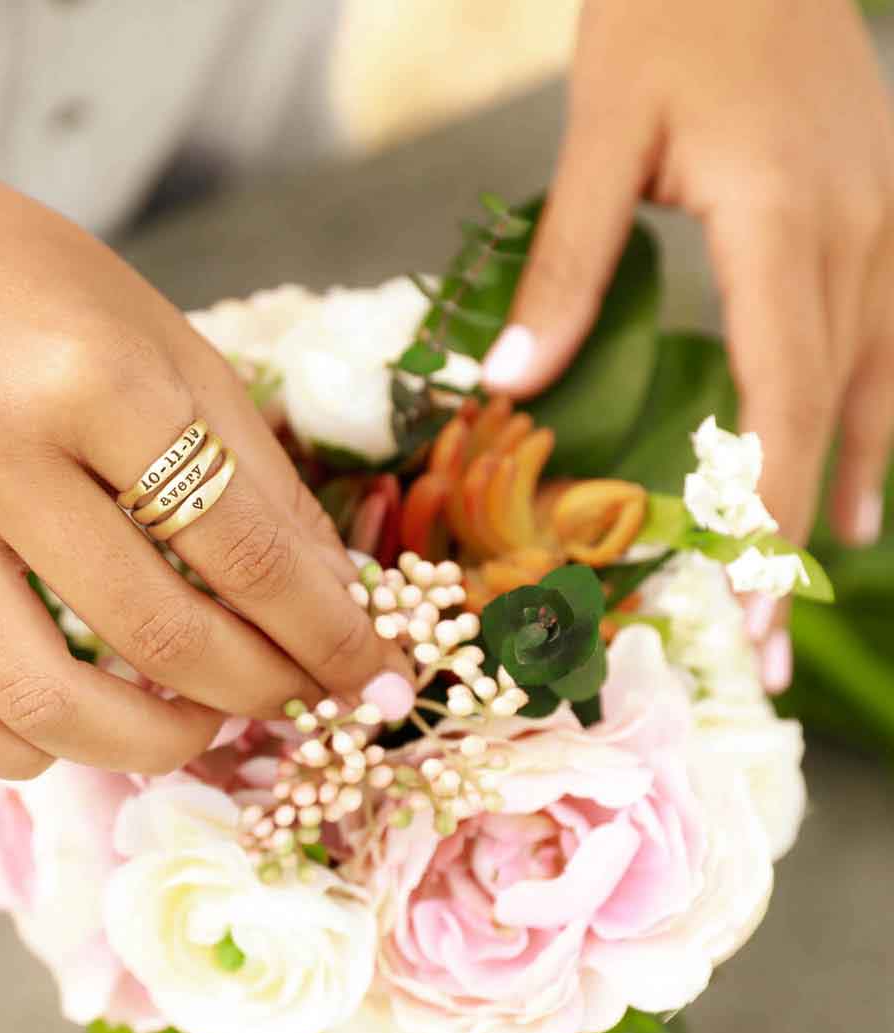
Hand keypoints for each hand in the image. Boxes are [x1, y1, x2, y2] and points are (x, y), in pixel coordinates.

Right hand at [0, 139, 409, 778]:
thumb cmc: (39, 293)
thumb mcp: (175, 349)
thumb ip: (258, 480)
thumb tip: (332, 606)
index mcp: (88, 376)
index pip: (242, 549)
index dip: (326, 631)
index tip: (370, 674)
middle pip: (155, 633)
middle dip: (259, 690)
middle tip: (297, 698)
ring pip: (39, 701)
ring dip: (150, 745)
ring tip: (200, 726)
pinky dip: (15, 753)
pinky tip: (73, 737)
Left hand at [481, 0, 893, 683]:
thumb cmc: (669, 14)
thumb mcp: (599, 136)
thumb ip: (565, 265)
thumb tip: (510, 384)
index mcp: (787, 223)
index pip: (781, 402)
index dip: (770, 516)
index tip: (754, 608)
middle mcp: (860, 233)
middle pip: (836, 412)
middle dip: (805, 533)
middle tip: (776, 636)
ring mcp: (890, 216)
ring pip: (881, 377)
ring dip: (854, 477)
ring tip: (829, 564)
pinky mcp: (887, 202)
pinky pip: (892, 329)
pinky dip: (872, 406)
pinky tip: (861, 449)